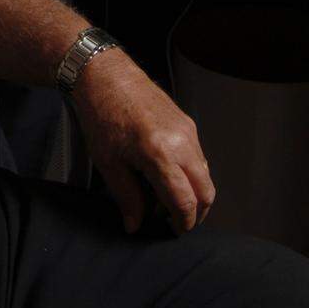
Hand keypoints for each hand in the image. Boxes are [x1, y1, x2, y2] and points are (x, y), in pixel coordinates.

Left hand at [70, 48, 214, 235]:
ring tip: (168, 200)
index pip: (186, 201)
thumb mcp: (108, 162)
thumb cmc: (102, 114)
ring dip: (195, 192)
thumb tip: (135, 224)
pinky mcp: (187, 122)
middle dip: (197, 212)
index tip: (173, 231)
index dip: (183, 223)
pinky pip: (199, 156)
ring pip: (206, 173)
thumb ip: (126, 197)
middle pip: (206, 191)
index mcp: (160, 154)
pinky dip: (191, 173)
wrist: (105, 75)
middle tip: (177, 222)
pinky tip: (169, 176)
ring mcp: (187, 130)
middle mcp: (181, 142)